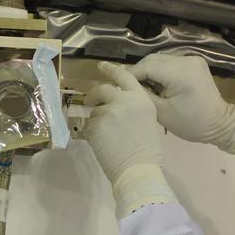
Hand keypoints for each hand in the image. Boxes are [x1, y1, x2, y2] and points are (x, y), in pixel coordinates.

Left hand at [84, 63, 176, 216]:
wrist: (138, 169)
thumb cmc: (146, 150)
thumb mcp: (146, 120)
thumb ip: (132, 108)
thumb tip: (115, 104)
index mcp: (141, 99)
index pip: (124, 76)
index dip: (111, 69)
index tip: (101, 66)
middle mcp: (125, 100)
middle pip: (103, 89)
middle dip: (93, 95)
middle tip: (89, 101)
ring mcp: (109, 111)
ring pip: (95, 112)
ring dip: (96, 122)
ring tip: (107, 138)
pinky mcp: (96, 124)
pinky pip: (88, 127)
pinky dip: (91, 135)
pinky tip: (101, 145)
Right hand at [129, 54, 234, 166]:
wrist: (220, 124)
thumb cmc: (191, 124)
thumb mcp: (161, 113)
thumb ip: (142, 96)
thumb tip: (124, 86)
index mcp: (181, 73)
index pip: (146, 67)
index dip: (130, 75)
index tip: (118, 86)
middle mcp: (187, 60)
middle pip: (152, 60)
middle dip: (138, 72)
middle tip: (127, 87)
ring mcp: (192, 59)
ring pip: (159, 59)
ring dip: (148, 71)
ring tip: (140, 87)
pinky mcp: (194, 62)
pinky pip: (169, 62)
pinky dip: (159, 71)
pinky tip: (155, 83)